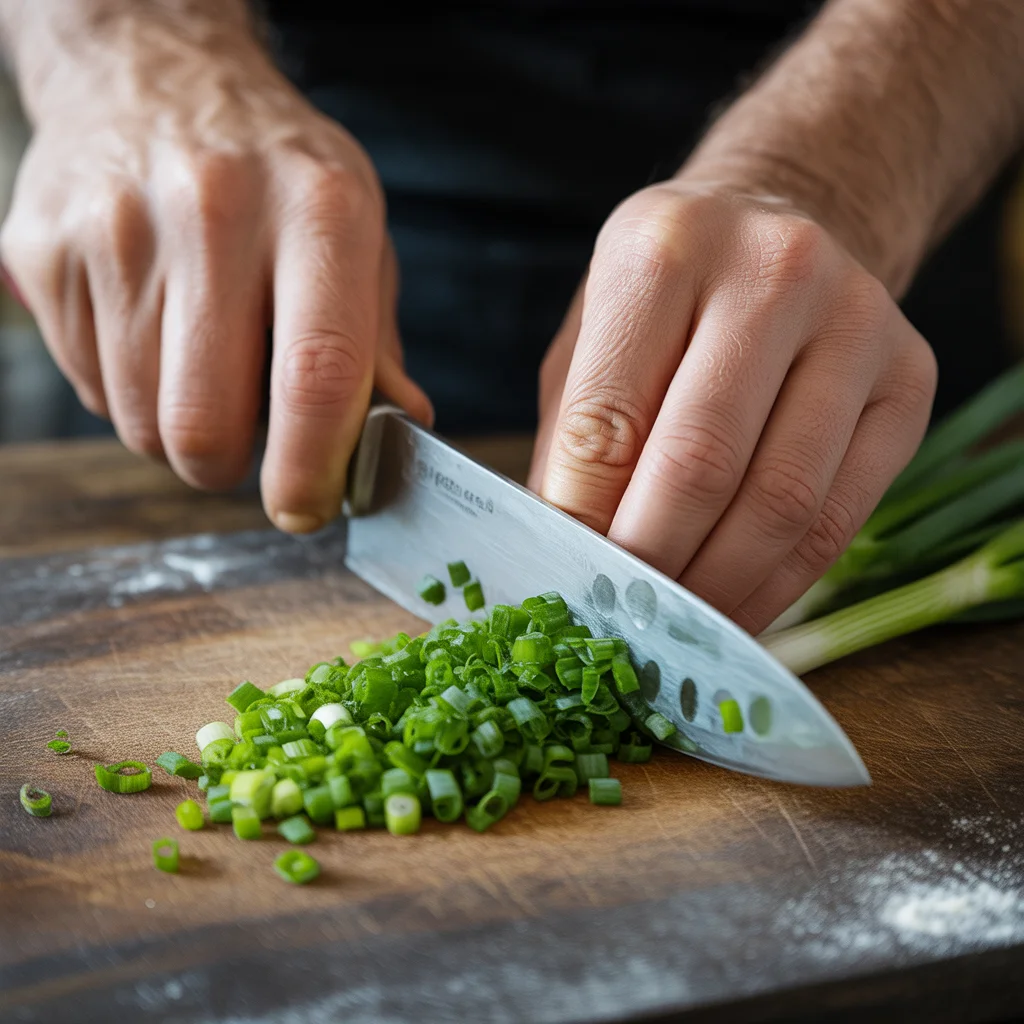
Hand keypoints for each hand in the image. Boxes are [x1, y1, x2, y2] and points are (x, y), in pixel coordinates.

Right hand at [0, 15, 430, 532]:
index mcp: (315, 211)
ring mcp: (114, 230)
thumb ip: (376, 342)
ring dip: (179, 432)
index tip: (307, 508)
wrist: (154, 75)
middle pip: (205, 424)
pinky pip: (90, 389)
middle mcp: (211, 213)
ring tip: (203, 368)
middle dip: (229, 467)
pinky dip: (130, 393)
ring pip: (139, 424)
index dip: (311, 467)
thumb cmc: (277, 174)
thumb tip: (403, 432)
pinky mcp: (43, 251)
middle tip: (249, 442)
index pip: (317, 372)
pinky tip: (154, 334)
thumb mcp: (357, 234)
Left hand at [529, 182, 936, 633]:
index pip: (607, 421)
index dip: (581, 524)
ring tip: (674, 628)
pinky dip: (779, 585)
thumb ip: (576, 439)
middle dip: (651, 564)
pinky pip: (841, 518)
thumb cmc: (670, 295)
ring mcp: (857, 322)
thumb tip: (565, 558)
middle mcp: (772, 271)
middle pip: (700, 464)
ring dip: (718, 589)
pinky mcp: (910, 381)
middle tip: (618, 617)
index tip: (565, 582)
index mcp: (664, 249)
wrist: (796, 218)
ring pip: (782, 502)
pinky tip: (737, 610)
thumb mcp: (593, 335)